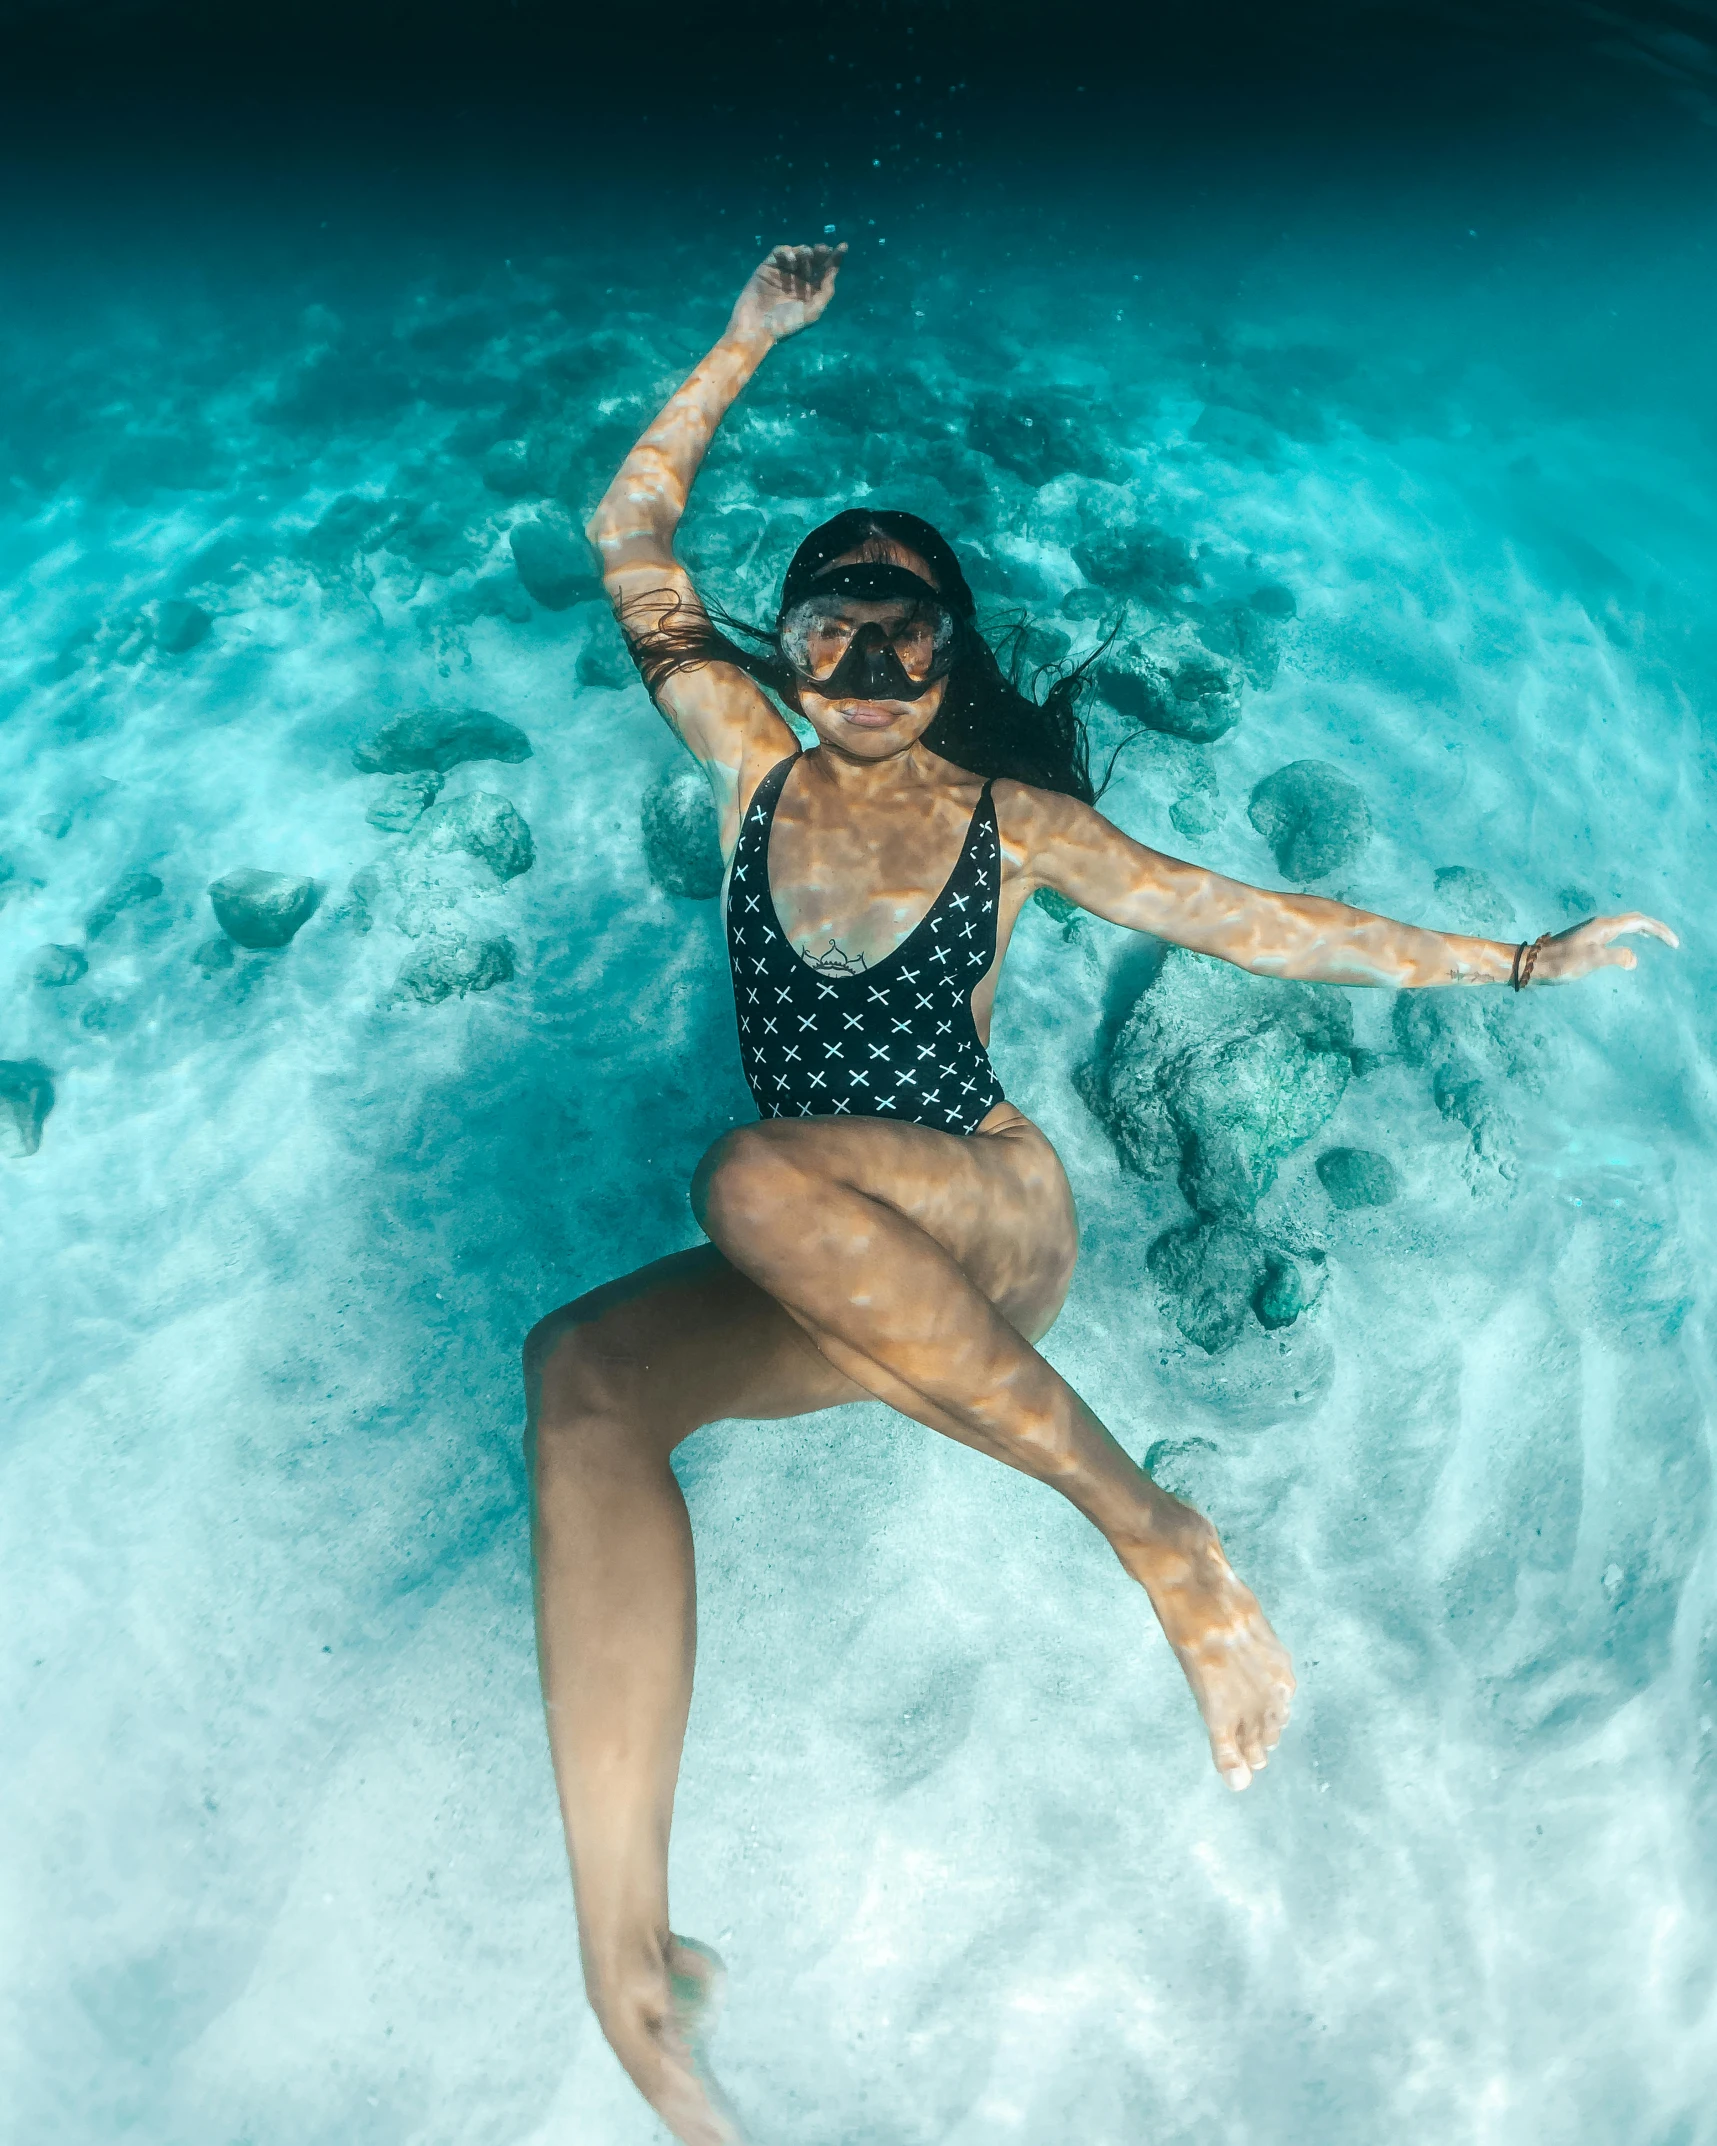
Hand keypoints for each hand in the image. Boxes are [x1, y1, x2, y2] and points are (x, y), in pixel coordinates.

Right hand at [727, 242, 846, 345]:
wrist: (758, 328)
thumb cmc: (786, 324)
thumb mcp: (812, 312)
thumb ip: (826, 292)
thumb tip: (833, 272)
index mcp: (811, 290)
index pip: (826, 271)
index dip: (835, 258)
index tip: (843, 247)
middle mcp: (799, 279)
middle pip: (814, 259)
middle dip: (820, 252)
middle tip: (823, 249)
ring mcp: (783, 272)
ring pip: (798, 253)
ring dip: (805, 251)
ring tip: (807, 255)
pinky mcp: (768, 267)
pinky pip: (779, 252)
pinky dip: (787, 252)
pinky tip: (792, 261)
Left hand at [1529, 912, 1678, 984]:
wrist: (1534, 963)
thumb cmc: (1561, 963)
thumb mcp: (1591, 961)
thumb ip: (1616, 957)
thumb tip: (1634, 960)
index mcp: (1604, 926)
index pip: (1640, 922)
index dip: (1659, 931)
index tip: (1674, 944)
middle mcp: (1600, 924)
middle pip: (1635, 921)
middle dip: (1655, 929)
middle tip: (1672, 941)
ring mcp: (1592, 930)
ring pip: (1625, 925)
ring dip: (1644, 930)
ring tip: (1658, 938)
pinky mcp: (1587, 938)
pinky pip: (1616, 932)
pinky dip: (1630, 935)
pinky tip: (1629, 944)